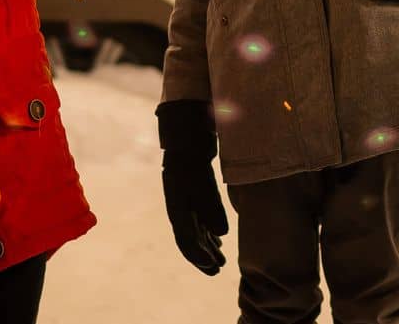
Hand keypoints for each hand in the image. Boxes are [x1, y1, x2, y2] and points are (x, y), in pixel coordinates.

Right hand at [157, 100, 227, 275]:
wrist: (187, 128)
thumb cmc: (193, 152)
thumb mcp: (202, 179)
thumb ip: (211, 206)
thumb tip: (221, 233)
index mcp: (177, 204)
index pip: (185, 237)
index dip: (198, 254)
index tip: (212, 266)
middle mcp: (179, 203)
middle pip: (189, 236)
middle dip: (203, 255)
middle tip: (218, 270)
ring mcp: (185, 196)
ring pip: (195, 227)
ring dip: (207, 244)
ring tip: (220, 259)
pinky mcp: (194, 189)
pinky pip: (199, 216)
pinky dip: (208, 229)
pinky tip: (218, 238)